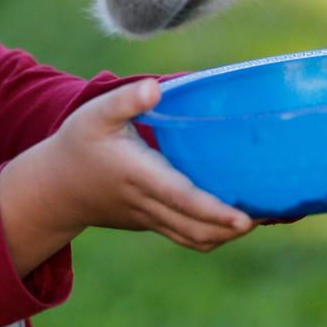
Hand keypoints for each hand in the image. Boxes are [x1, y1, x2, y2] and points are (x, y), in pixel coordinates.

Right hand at [0, 78, 252, 275]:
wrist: (55, 188)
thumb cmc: (79, 145)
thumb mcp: (95, 114)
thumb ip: (126, 100)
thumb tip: (156, 88)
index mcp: (137, 175)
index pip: (181, 198)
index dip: (214, 211)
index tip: (244, 218)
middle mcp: (146, 203)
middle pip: (196, 227)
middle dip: (233, 228)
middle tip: (272, 214)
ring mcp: (150, 218)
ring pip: (194, 239)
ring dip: (227, 235)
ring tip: (261, 217)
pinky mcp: (152, 223)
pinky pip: (186, 236)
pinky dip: (213, 234)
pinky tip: (235, 221)